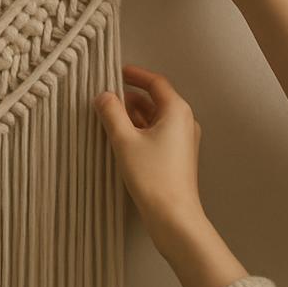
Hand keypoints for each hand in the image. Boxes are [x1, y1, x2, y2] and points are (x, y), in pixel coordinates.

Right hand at [96, 65, 204, 246]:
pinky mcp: (177, 157)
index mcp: (177, 111)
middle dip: (130, 97)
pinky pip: (156, 134)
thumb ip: (112, 114)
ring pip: (154, 118)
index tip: (118, 71)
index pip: (156, 83)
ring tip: (109, 117)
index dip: (136, 75)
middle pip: (155, 100)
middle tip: (106, 97)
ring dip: (133, 115)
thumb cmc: (152, 176)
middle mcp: (184, 122)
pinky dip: (139, 130)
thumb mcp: (125, 141)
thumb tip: (103, 96)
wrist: (173, 215)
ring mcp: (182, 140)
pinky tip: (121, 138)